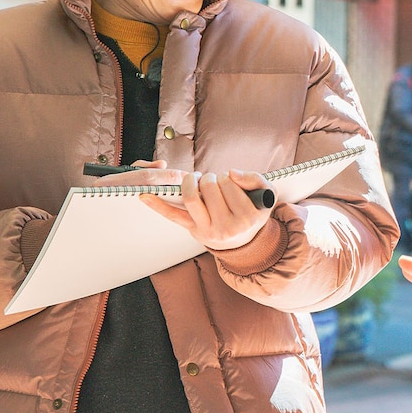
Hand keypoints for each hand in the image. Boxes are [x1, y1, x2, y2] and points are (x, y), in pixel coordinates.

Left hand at [139, 168, 273, 250]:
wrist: (243, 239)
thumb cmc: (252, 212)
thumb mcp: (266, 195)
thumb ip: (256, 179)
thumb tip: (231, 173)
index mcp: (248, 217)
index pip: (230, 184)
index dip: (227, 176)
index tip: (230, 181)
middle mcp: (229, 227)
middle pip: (210, 188)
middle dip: (210, 177)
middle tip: (214, 180)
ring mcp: (209, 231)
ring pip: (192, 197)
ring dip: (192, 181)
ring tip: (198, 179)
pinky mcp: (194, 230)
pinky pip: (173, 216)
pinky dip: (158, 205)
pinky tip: (144, 195)